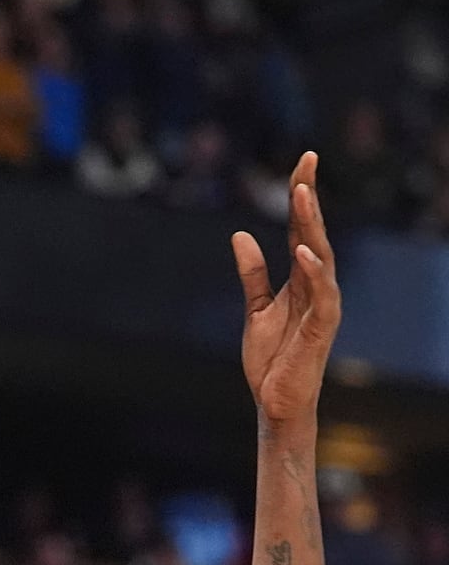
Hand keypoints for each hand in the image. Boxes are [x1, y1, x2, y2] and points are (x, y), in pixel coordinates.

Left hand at [231, 151, 341, 425]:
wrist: (275, 402)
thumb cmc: (272, 358)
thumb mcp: (255, 308)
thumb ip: (252, 273)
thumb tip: (242, 235)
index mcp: (301, 279)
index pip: (303, 229)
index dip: (302, 196)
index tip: (302, 162)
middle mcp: (317, 287)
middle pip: (314, 233)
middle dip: (309, 198)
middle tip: (306, 162)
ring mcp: (321, 306)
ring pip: (320, 257)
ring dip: (311, 225)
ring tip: (302, 193)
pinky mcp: (320, 329)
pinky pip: (321, 296)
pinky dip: (314, 272)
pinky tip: (303, 251)